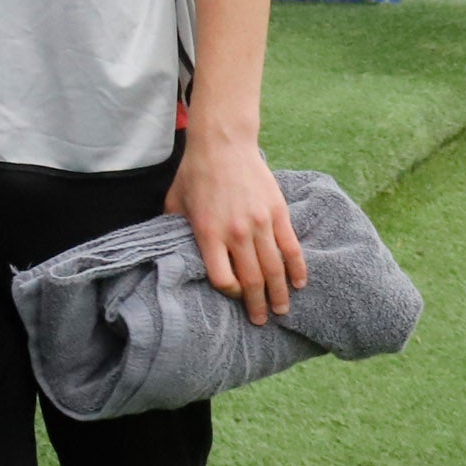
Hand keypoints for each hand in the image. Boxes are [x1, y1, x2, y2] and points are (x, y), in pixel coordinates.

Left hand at [166, 134, 305, 326]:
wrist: (223, 144)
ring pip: (275, 269)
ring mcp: (260, 224)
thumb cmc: (195, 174)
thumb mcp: (175, 202)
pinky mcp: (278, 213)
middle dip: (258, 305)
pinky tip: (298, 283)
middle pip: (252, 280)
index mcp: (208, 233)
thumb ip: (173, 228)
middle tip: (261, 321)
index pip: (223, 278)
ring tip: (281, 310)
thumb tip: (167, 250)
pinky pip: (291, 248)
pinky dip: (297, 269)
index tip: (232, 297)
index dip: (229, 294)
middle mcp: (236, 233)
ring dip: (280, 293)